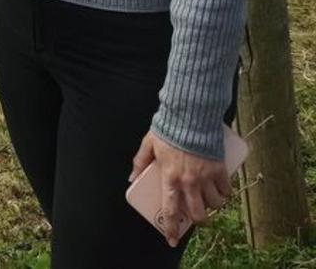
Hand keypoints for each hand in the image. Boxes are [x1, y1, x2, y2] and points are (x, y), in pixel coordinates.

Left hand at [130, 131, 231, 246]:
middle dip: (199, 221)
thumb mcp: (148, 145)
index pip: (170, 210)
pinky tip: (220, 190)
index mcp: (170, 178)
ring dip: (212, 205)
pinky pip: (226, 190)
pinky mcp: (220, 170)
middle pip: (199, 214)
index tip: (171, 240)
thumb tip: (131, 179)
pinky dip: (225, 193)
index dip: (170, 228)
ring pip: (215, 204)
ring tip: (208, 199)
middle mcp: (190, 182)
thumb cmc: (168, 129)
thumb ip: (140, 162)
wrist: (190, 116)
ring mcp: (206, 177)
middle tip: (197, 217)